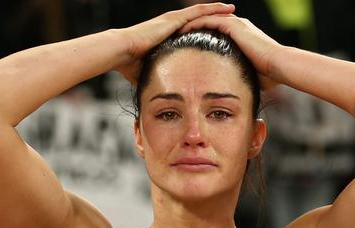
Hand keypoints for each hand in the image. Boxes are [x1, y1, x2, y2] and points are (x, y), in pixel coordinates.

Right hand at [115, 3, 234, 82]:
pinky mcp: (174, 19)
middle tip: (230, 18)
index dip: (204, 30)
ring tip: (232, 9)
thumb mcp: (151, 70)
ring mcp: (174, 20)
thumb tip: (160, 93)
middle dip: (214, 18)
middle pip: (199, 19)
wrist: (122, 52)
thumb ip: (159, 77)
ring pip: (201, 12)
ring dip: (217, 10)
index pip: (191, 31)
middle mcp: (172, 24)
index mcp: (168, 35)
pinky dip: (213, 9)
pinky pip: (198, 12)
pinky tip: (226, 8)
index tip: (217, 33)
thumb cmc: (130, 63)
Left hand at [179, 14, 281, 88]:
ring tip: (175, 30)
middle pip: (210, 22)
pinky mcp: (234, 26)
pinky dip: (195, 24)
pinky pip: (209, 21)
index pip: (218, 31)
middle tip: (177, 34)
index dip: (202, 36)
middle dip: (194, 27)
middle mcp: (239, 26)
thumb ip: (241, 79)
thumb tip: (236, 95)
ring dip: (191, 23)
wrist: (279, 65)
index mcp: (243, 36)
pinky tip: (182, 30)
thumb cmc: (270, 76)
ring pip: (207, 19)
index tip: (187, 44)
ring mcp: (237, 24)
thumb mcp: (251, 76)